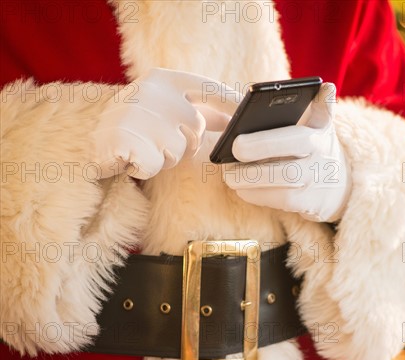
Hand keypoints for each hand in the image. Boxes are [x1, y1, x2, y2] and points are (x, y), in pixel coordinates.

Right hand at [92, 68, 236, 179]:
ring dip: (163, 158)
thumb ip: (199, 112)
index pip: (206, 87)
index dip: (229, 102)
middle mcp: (151, 91)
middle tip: (159, 141)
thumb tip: (235, 123)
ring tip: (142, 149)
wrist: (91, 144)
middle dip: (184, 143)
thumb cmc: (138, 129)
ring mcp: (137, 114)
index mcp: (162, 79)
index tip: (247, 113)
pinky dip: (145, 169)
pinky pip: (154, 164)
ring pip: (177, 149)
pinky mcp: (125, 139)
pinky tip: (131, 160)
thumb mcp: (167, 112)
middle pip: (195, 127)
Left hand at [224, 83, 351, 221]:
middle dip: (256, 160)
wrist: (340, 186)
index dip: (266, 141)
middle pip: (286, 166)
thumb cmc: (318, 148)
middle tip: (232, 153)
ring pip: (279, 183)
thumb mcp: (322, 126)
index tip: (238, 141)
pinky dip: (255, 194)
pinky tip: (241, 188)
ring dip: (250, 180)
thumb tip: (326, 87)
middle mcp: (320, 161)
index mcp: (320, 136)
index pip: (295, 136)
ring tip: (229, 174)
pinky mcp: (307, 204)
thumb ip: (319, 105)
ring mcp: (314, 184)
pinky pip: (277, 200)